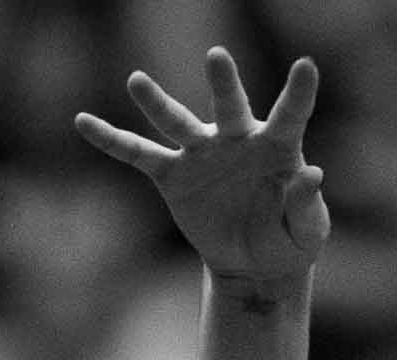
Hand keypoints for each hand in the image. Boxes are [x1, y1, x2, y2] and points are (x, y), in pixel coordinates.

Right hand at [75, 48, 327, 293]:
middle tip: (217, 56)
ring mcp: (202, 154)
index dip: (300, 93)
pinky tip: (84, 122)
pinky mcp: (174, 175)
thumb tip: (312, 173)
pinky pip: (139, 154)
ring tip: (137, 81)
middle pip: (229, 107)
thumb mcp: (308, 230)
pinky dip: (112, 140)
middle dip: (223, 83)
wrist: (257, 265)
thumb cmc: (291, 239)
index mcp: (278, 149)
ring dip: (158, 104)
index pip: (290, 116)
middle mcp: (237, 140)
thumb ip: (306, 204)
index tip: (307, 65)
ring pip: (178, 123)